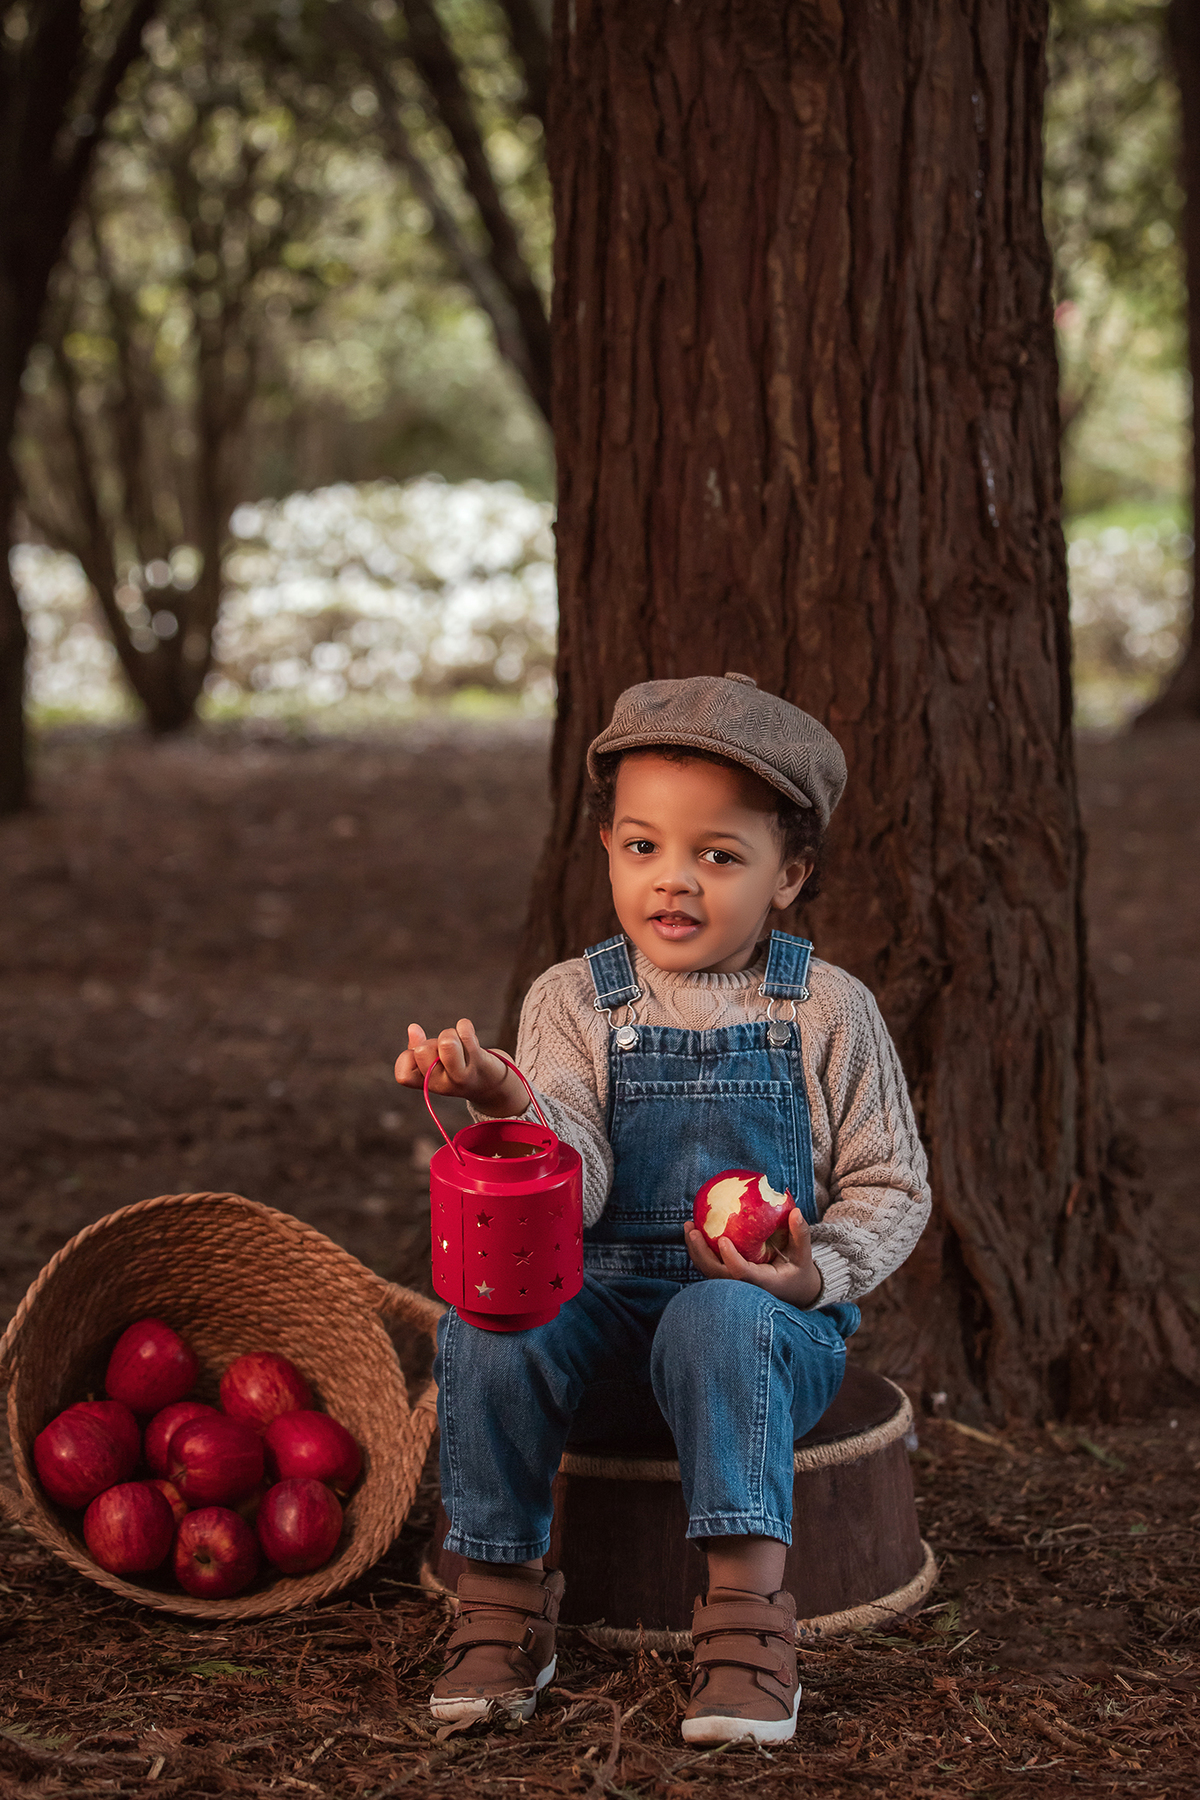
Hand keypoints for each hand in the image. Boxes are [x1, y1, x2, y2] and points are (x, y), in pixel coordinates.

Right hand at [394, 1019, 528, 1117]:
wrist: (496, 1087)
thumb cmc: (461, 1070)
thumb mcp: (438, 1065)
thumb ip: (420, 1049)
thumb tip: (413, 1028)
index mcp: (429, 1084)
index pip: (403, 1075)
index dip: (408, 1057)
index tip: (423, 1053)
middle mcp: (443, 1084)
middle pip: (422, 1050)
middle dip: (432, 1041)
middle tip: (446, 1048)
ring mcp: (462, 1075)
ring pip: (446, 1043)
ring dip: (450, 1033)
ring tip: (458, 1041)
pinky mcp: (480, 1062)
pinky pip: (467, 1033)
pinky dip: (465, 1026)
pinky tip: (468, 1031)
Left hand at [684, 1208, 823, 1307]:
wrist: (793, 1292)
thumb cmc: (798, 1271)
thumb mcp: (804, 1255)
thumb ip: (800, 1235)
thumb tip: (796, 1211)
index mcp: (764, 1283)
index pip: (742, 1274)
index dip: (730, 1259)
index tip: (722, 1239)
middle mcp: (745, 1288)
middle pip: (717, 1274)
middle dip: (702, 1253)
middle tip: (693, 1229)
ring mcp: (735, 1286)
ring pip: (709, 1272)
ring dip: (696, 1251)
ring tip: (689, 1226)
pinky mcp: (729, 1280)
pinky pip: (710, 1267)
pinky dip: (701, 1251)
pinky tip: (696, 1231)